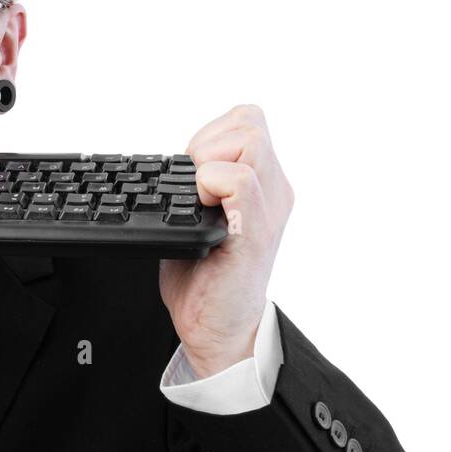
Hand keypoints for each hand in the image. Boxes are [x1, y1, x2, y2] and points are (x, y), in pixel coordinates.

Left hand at [159, 104, 294, 377]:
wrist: (215, 330)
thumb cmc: (204, 277)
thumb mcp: (198, 216)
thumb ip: (198, 183)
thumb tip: (177, 163)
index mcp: (263, 185)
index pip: (247, 121)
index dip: (212, 135)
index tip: (192, 171)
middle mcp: (273, 192)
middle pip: (250, 122)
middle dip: (208, 142)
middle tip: (192, 184)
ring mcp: (268, 210)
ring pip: (250, 141)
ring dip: (210, 162)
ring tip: (198, 198)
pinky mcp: (254, 233)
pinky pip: (243, 182)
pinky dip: (213, 185)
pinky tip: (201, 211)